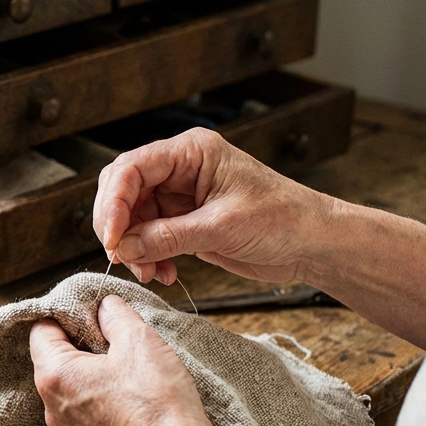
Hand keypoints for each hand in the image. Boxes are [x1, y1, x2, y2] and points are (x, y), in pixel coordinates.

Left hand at [29, 295, 219, 425]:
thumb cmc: (156, 400)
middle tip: (111, 336)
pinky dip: (97, 397)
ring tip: (123, 365)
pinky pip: (83, 410)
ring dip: (89, 371)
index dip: (65, 315)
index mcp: (55, 375)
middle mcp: (52, 406)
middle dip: (79, 343)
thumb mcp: (138, 340)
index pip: (41, 331)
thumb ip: (115, 315)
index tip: (90, 312)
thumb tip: (105, 306)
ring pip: (69, 386)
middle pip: (53, 359)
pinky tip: (126, 393)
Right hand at [93, 128, 329, 284]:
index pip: (132, 168)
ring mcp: (179, 196)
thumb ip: (167, 236)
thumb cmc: (284, 219)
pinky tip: (162, 273)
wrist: (313, 244)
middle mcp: (180, 169)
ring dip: (133, 248)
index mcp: (191, 152)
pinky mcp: (182, 221)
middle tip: (121, 255)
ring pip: (132, 218)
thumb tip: (123, 246)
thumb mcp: (222, 228)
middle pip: (123, 190)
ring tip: (149, 272)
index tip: (112, 238)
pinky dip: (148, 257)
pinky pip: (148, 237)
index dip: (114, 203)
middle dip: (119, 226)